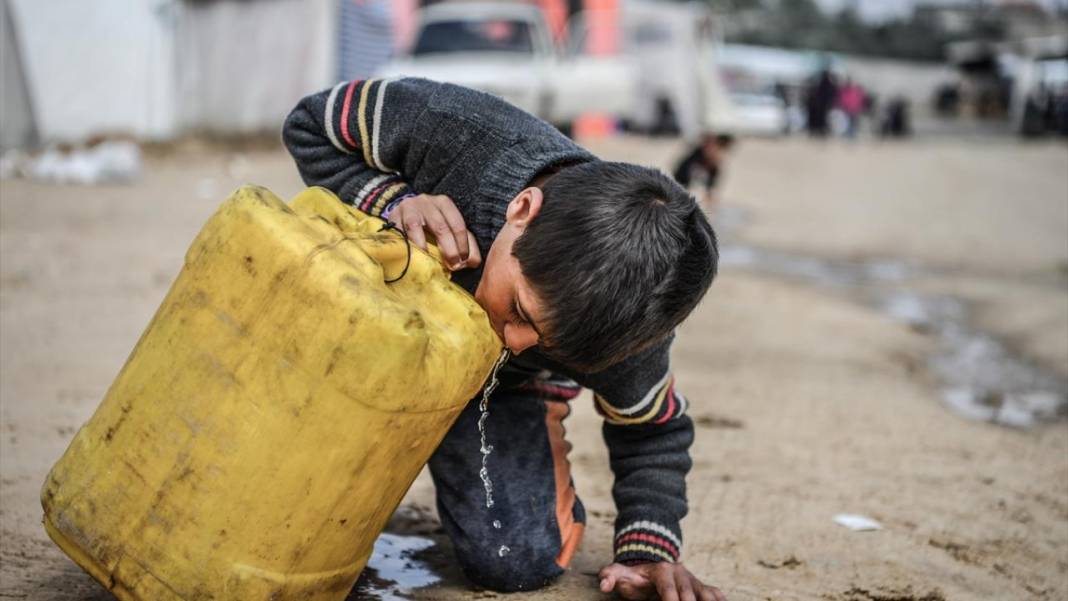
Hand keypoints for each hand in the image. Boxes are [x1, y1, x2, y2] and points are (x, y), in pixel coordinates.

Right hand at [387, 193, 480, 270]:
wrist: (404, 213)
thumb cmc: (430, 225)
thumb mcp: (449, 230)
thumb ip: (465, 245)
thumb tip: (473, 262)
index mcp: (444, 203)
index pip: (457, 224)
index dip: (463, 244)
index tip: (464, 261)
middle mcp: (426, 201)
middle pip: (440, 226)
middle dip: (448, 249)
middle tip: (452, 265)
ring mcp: (408, 208)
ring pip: (415, 226)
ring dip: (424, 247)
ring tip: (431, 263)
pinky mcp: (393, 217)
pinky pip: (398, 232)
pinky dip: (406, 245)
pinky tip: (413, 256)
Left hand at [598, 562, 724, 600]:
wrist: (650, 565)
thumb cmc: (633, 576)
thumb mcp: (619, 573)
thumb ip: (609, 577)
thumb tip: (602, 586)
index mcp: (662, 570)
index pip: (668, 589)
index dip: (671, 600)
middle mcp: (680, 573)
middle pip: (689, 593)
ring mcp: (692, 579)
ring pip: (704, 592)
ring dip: (708, 600)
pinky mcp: (700, 586)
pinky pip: (714, 592)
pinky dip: (719, 599)